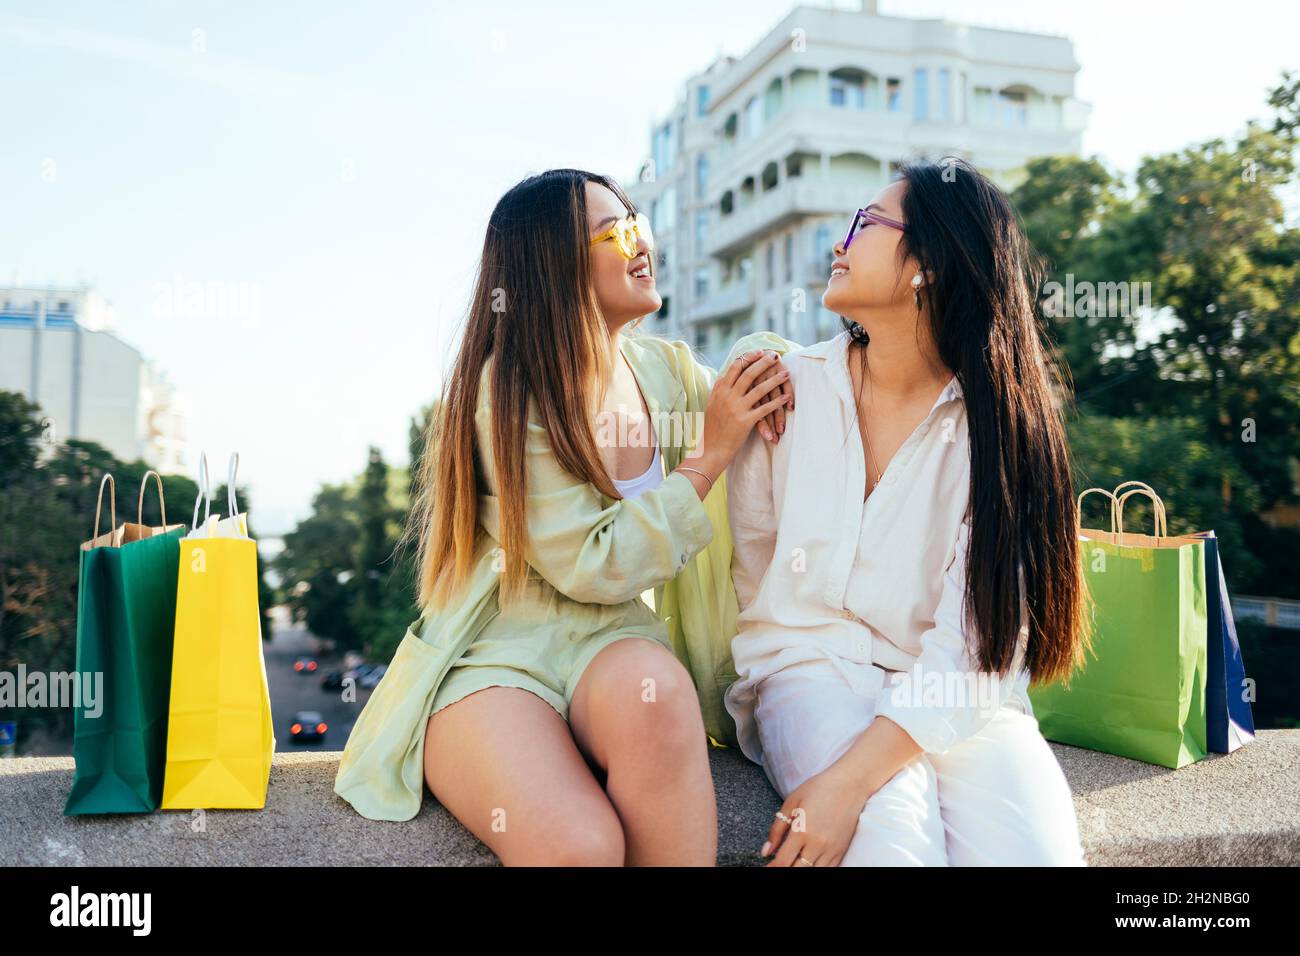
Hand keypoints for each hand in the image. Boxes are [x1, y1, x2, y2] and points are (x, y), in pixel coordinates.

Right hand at [684, 349, 789, 476]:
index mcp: (719, 391)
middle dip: (764, 363)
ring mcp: (736, 408)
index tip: (760, 352)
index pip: (735, 367)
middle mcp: (727, 397)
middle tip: (776, 355)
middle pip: (748, 374)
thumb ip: (719, 390)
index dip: (749, 357)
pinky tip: (786, 398)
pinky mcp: (745, 422)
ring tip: (786, 374)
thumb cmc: (713, 428)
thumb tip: (725, 376)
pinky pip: (764, 409)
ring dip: (775, 380)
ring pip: (758, 389)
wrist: (711, 450)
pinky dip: (777, 403)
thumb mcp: (712, 405)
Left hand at [760, 763, 865, 867]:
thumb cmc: (820, 788)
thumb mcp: (791, 803)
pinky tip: (807, 863)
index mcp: (802, 831)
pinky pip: (828, 869)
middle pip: (796, 870)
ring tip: (791, 862)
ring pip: (812, 872)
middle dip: (783, 869)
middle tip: (777, 864)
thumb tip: (766, 851)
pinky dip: (815, 869)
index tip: (766, 867)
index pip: (782, 861)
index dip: (771, 868)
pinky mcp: (841, 851)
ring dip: (799, 869)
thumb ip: (777, 829)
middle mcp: (818, 844)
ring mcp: (832, 849)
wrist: (850, 784)